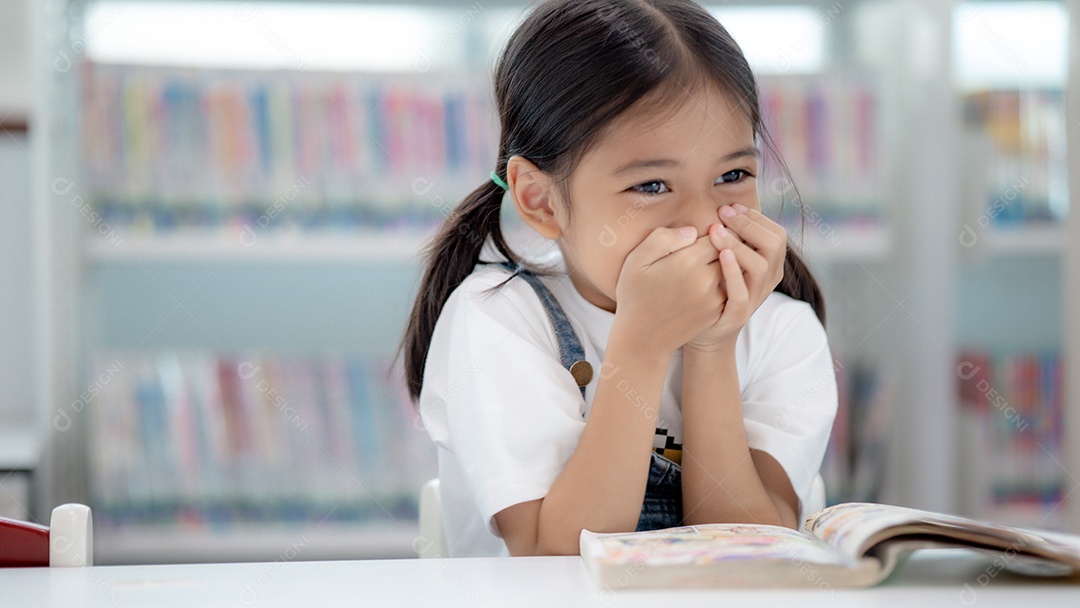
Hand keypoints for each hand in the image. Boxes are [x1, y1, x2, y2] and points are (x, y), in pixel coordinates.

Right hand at [613, 226, 727, 355]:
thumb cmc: (635, 296)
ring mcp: (714, 298)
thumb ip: (662, 238)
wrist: (641, 340)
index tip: (712, 226)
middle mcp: (706, 279)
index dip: (715, 228)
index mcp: (687, 262)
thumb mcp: (636, 261)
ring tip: (721, 256)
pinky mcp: (718, 312)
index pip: (716, 234)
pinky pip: (729, 288)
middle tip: (724, 237)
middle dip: (726, 243)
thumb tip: (692, 231)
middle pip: (729, 251)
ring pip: (731, 270)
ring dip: (728, 263)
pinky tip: (712, 278)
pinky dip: (726, 281)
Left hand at [686, 204, 787, 351]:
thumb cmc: (715, 288)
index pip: (776, 234)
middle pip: (774, 245)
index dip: (755, 218)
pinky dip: (733, 271)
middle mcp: (768, 281)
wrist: (707, 330)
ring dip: (739, 244)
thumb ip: (734, 239)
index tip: (731, 207)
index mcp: (770, 265)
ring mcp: (755, 298)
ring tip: (716, 231)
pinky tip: (721, 255)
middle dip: (748, 225)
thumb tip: (727, 207)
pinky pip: (741, 292)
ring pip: (760, 266)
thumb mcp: (728, 261)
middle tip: (723, 213)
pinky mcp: (738, 314)